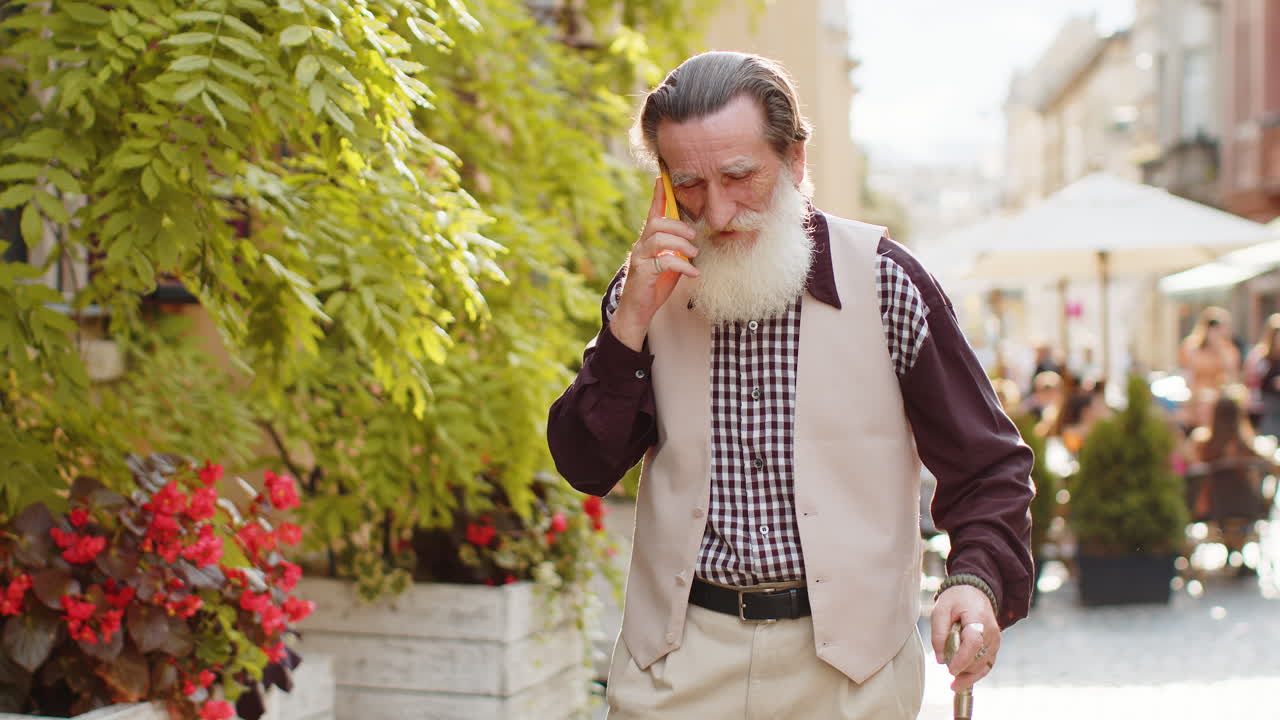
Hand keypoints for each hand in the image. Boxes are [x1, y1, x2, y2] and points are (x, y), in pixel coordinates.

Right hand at [610, 177, 699, 351]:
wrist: (638, 312)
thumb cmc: (654, 286)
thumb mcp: (669, 264)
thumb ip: (676, 250)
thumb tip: (693, 239)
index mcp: (648, 241)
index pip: (652, 213)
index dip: (658, 196)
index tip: (662, 177)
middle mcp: (640, 246)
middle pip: (656, 222)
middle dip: (677, 225)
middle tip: (693, 236)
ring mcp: (640, 258)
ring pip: (658, 239)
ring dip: (681, 244)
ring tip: (694, 254)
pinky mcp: (642, 273)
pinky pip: (664, 262)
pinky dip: (682, 265)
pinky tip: (693, 273)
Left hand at [930, 584, 999, 690]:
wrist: (973, 592)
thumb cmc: (956, 600)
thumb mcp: (940, 610)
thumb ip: (938, 633)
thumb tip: (941, 659)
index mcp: (978, 618)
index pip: (974, 643)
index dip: (962, 659)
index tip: (950, 670)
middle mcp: (991, 631)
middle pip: (979, 658)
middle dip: (963, 668)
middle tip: (947, 668)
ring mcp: (995, 641)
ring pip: (984, 666)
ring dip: (969, 676)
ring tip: (953, 684)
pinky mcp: (994, 647)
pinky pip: (986, 665)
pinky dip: (975, 675)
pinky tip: (962, 681)